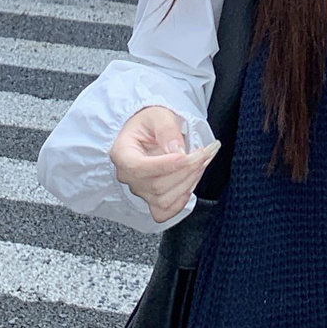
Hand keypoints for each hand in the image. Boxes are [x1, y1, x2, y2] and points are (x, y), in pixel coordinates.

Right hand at [109, 104, 219, 224]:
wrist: (149, 130)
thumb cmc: (150, 122)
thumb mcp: (158, 115)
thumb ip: (167, 130)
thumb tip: (177, 150)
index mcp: (122, 153)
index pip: (138, 168)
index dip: (164, 165)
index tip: (185, 156)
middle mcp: (127, 176)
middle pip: (155, 186)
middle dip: (185, 171)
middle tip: (204, 153)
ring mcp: (138, 190)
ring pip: (163, 199)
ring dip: (188, 183)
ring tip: (202, 163)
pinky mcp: (150, 199)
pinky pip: (163, 212)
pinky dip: (180, 202)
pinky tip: (190, 184)